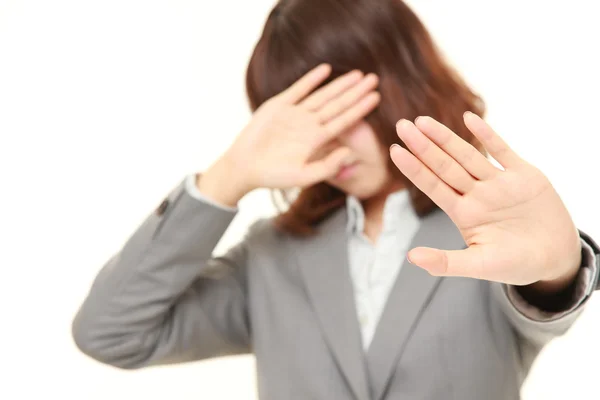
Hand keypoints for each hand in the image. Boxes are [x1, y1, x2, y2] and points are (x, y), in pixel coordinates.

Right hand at [224, 64, 379, 192]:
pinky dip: (311, 79)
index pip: (344, 121)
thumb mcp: (303, 176)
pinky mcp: (278, 106)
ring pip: (322, 95)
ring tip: (357, 73)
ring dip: (339, 84)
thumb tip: (349, 152)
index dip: (360, 109)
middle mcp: (309, 125)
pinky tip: (325, 70)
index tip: (376, 97)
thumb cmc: (273, 176)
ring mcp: (295, 114)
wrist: (245, 167)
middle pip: (338, 105)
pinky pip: (298, 89)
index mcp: (317, 140)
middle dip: (356, 92)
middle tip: (374, 78)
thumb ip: (327, 166)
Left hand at [390, 113, 580, 288]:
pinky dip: (487, 135)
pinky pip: (503, 151)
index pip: (433, 186)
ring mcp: (499, 183)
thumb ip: (446, 262)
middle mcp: (477, 194)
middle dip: (423, 146)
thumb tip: (410, 258)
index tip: (394, 150)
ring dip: (447, 138)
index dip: (414, 168)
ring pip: (468, 155)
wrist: (556, 259)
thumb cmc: (515, 265)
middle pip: (445, 166)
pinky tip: (469, 118)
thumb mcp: (479, 265)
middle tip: (402, 125)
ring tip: (423, 121)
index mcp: (464, 213)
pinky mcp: (525, 176)